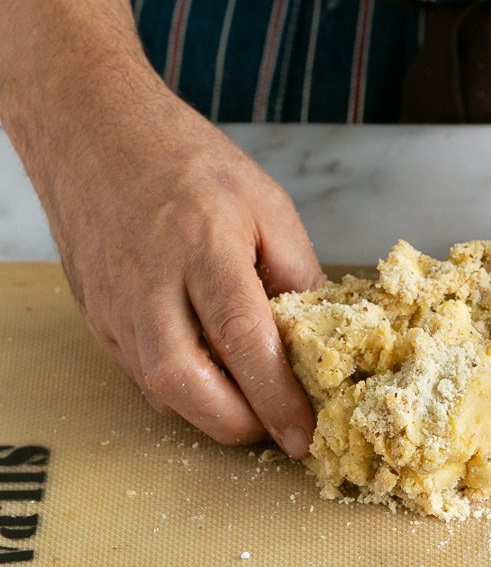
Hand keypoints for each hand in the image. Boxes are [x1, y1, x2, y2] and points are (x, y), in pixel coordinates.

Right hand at [31, 67, 323, 452]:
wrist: (95, 131)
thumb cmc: (185, 159)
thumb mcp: (265, 201)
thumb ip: (296, 269)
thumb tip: (320, 331)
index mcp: (202, 247)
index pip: (243, 339)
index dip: (276, 397)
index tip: (304, 434)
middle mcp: (150, 284)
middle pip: (188, 384)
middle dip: (238, 423)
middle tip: (277, 426)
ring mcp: (115, 305)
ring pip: (160, 390)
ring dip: (209, 413)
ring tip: (249, 404)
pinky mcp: (97, 316)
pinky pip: (138, 376)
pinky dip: (179, 392)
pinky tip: (208, 377)